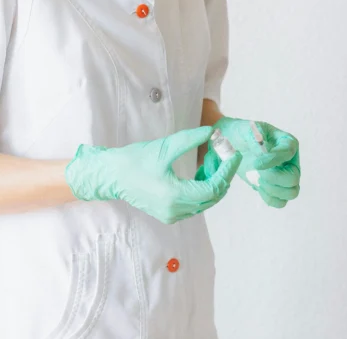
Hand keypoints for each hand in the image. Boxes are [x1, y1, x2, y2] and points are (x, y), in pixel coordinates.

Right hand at [65, 126, 240, 223]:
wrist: (112, 176)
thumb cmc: (135, 160)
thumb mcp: (164, 147)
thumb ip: (190, 140)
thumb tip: (212, 132)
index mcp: (174, 196)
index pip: (213, 188)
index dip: (226, 171)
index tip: (233, 155)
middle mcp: (175, 210)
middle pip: (212, 197)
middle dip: (222, 175)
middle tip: (225, 155)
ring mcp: (172, 215)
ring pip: (205, 201)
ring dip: (214, 182)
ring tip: (214, 161)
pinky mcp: (169, 214)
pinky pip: (194, 203)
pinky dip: (203, 189)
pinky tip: (202, 172)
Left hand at [198, 117, 299, 208]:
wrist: (232, 143)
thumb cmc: (242, 133)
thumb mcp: (248, 130)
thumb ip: (256, 139)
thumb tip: (262, 154)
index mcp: (287, 142)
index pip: (288, 153)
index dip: (273, 160)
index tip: (256, 163)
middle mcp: (290, 161)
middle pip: (293, 178)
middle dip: (274, 179)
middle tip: (258, 173)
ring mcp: (284, 176)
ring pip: (290, 193)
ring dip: (272, 190)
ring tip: (257, 180)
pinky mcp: (275, 187)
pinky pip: (280, 201)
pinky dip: (269, 198)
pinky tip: (258, 187)